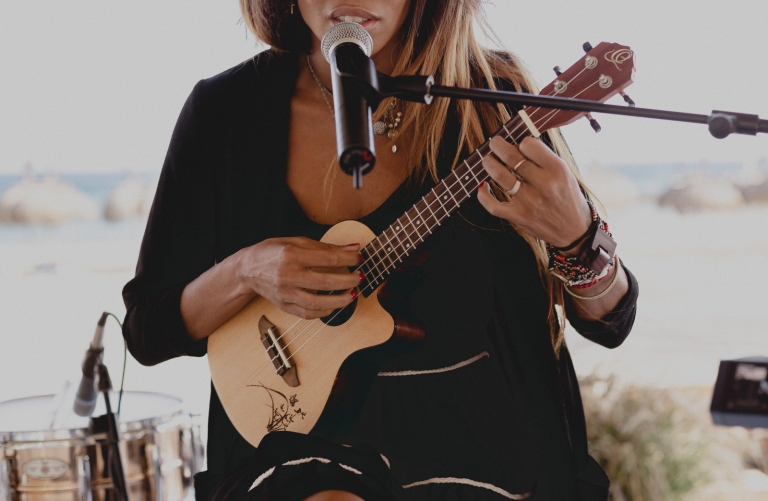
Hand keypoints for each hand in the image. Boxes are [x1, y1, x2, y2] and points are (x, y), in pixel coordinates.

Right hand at [237, 237, 362, 318]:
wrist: (247, 269)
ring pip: (317, 303)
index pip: (327, 259)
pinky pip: (307, 314)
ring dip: (339, 301)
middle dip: (348, 281)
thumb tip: (353, 247)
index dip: (348, 259)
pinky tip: (334, 306)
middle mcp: (288, 275)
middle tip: (360, 277)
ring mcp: (285, 293)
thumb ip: (325, 246)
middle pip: (325, 282)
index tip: (359, 257)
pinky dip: (324, 312)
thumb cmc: (272, 252)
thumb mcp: (296, 242)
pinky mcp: (284, 305)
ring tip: (352, 294)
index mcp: (291, 255)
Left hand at [477, 136, 590, 247]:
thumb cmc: (567, 197)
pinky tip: (483, 187)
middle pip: (511, 157)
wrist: (573, 230)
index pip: (529, 145)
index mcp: (557, 169)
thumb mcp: (565, 173)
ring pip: (499, 176)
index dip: (521, 142)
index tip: (519, 146)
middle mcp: (544, 184)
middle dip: (497, 146)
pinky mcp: (519, 217)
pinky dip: (483, 195)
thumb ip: (543, 159)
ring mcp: (530, 202)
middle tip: (494, 144)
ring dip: (489, 164)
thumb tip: (517, 144)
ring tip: (488, 161)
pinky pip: (493, 205)